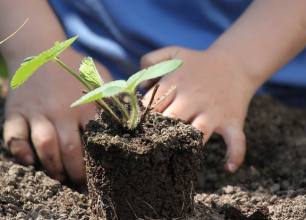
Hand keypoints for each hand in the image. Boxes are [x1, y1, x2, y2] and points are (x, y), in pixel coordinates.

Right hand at [3, 50, 112, 182]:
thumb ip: (115, 95)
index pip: (95, 139)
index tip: (103, 174)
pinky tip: (30, 161)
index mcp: (85, 104)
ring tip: (60, 177)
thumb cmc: (74, 66)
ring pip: (45, 146)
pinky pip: (14, 136)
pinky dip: (20, 152)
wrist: (39, 48)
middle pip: (70, 149)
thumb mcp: (100, 76)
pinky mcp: (16, 111)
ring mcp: (37, 112)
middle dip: (76, 172)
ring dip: (53, 166)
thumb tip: (136, 113)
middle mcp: (61, 110)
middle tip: (81, 184)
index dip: (99, 161)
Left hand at [142, 47, 257, 171]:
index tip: (135, 129)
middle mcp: (193, 98)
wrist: (235, 63)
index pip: (151, 105)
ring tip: (176, 156)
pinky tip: (228, 168)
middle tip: (149, 145)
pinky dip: (235, 155)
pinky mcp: (232, 121)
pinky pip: (236, 141)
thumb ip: (151, 60)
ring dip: (187, 146)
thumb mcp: (174, 52)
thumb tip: (139, 85)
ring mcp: (213, 111)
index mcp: (176, 83)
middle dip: (159, 133)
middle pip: (170, 120)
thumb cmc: (199, 63)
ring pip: (197, 133)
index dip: (141, 119)